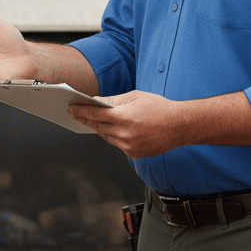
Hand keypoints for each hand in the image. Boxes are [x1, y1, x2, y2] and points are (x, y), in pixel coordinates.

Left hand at [69, 88, 250, 155]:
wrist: (180, 125)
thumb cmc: (159, 106)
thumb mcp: (135, 96)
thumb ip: (114, 100)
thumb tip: (96, 101)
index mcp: (124, 117)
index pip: (94, 114)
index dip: (80, 110)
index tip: (70, 107)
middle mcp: (124, 134)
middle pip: (97, 126)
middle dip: (86, 119)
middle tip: (74, 112)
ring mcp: (129, 146)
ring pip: (106, 136)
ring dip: (98, 128)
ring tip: (89, 120)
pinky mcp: (134, 154)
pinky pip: (117, 143)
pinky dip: (112, 135)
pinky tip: (108, 128)